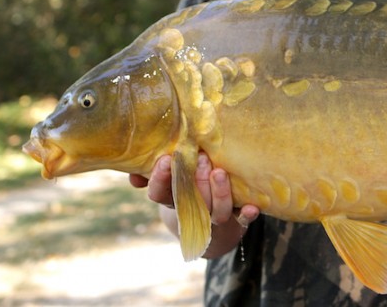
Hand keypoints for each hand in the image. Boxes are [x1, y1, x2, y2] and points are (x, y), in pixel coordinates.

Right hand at [130, 154, 260, 253]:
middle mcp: (193, 211)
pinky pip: (242, 220)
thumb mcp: (166, 180)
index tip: (166, 159)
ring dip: (218, 193)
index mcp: (173, 199)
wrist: (210, 229)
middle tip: (200, 158)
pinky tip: (253, 207)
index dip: (161, 179)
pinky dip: (247, 215)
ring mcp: (214, 217)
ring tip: (220, 173)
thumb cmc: (186, 190)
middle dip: (195, 181)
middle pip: (191, 201)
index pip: (160, 193)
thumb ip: (150, 173)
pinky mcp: (236, 221)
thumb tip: (133, 172)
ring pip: (216, 212)